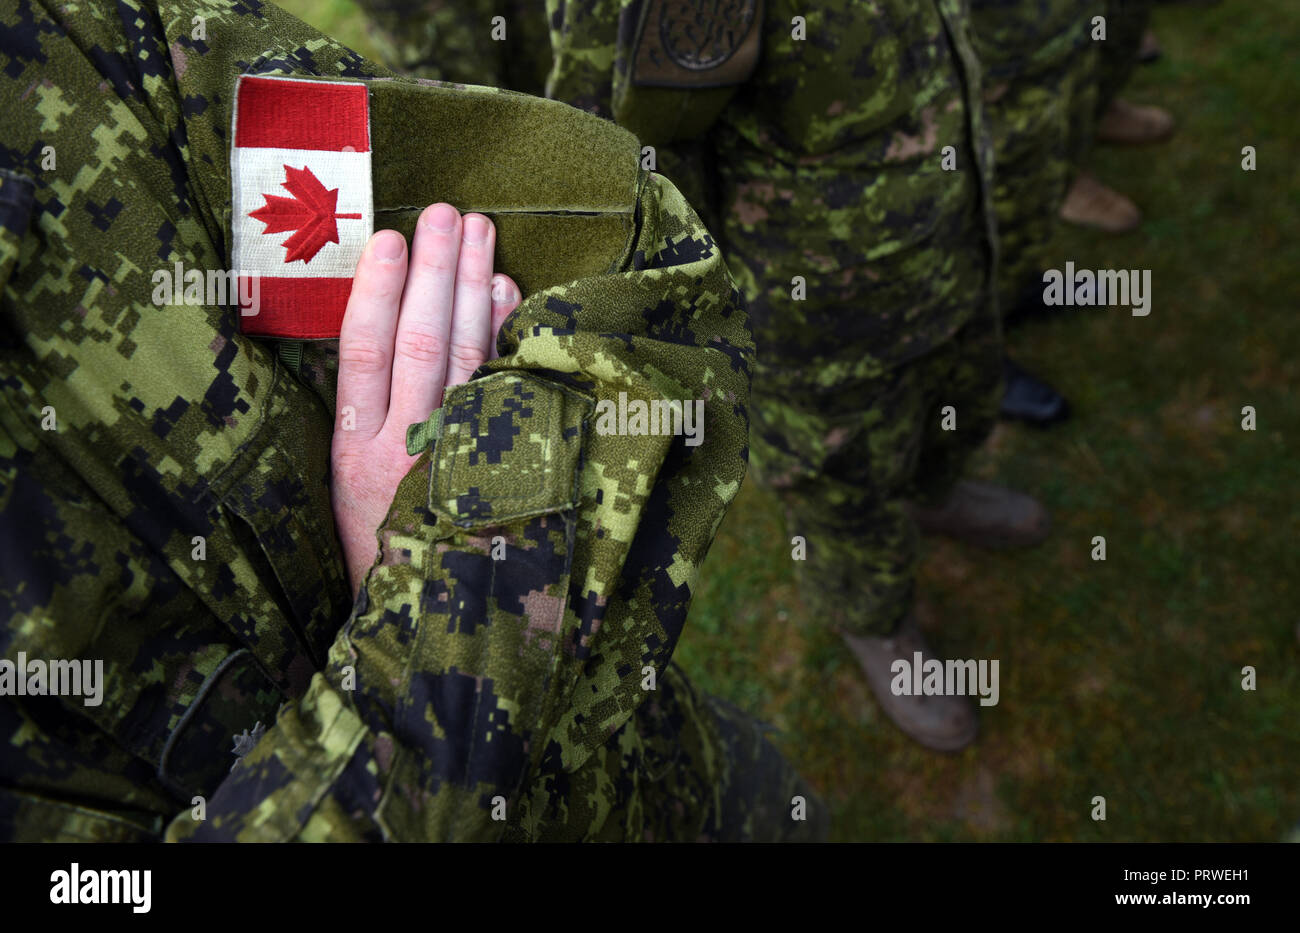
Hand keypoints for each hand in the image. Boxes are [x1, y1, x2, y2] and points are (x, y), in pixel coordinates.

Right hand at [331, 204, 521, 597]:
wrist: (424, 616)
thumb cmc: (377, 543)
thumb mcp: (342, 486)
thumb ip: (358, 417)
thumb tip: (382, 324)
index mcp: (354, 453)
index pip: (363, 353)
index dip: (376, 291)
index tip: (390, 238)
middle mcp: (406, 450)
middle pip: (421, 342)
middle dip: (436, 272)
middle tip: (447, 212)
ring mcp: (458, 458)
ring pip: (467, 359)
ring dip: (475, 289)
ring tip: (480, 232)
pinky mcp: (499, 467)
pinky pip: (507, 389)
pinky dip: (508, 338)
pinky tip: (510, 293)